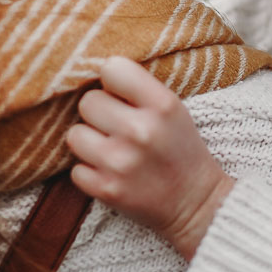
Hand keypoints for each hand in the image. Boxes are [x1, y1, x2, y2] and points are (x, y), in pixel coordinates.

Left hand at [66, 56, 233, 259]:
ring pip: (75, 135)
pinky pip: (76, 169)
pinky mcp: (107, 190)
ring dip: (90, 143)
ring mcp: (121, 162)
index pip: (112, 68)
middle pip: (88, 102)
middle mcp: (141, 130)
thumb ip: (139, 89)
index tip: (120, 94)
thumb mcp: (175, 110)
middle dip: (100, 114)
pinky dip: (91, 172)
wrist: (196, 203)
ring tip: (114, 150)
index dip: (113, 82)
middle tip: (119, 127)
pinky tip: (113, 173)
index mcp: (163, 105)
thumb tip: (93, 71)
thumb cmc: (181, 150)